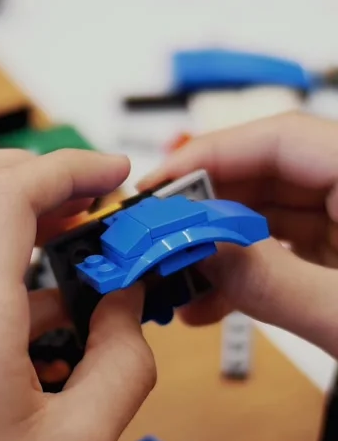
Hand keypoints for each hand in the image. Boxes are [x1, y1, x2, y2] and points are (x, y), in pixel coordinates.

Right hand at [139, 111, 337, 357]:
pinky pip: (284, 250)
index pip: (282, 137)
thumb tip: (200, 252)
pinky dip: (245, 273)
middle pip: (269, 173)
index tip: (157, 185)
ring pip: (271, 215)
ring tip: (174, 278)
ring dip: (218, 247)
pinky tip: (208, 303)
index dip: (212, 155)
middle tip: (155, 235)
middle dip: (206, 208)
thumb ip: (270, 282)